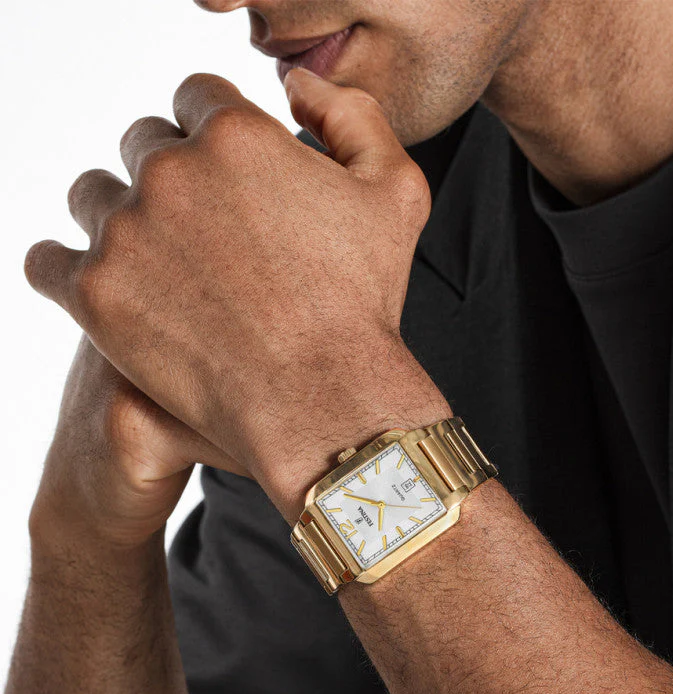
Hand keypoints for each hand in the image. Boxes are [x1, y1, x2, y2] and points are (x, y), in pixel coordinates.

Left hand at [25, 69, 443, 519]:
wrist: (323, 398)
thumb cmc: (361, 304)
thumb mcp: (395, 192)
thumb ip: (353, 116)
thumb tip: (296, 87)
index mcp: (235, 136)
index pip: (198, 100)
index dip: (217, 138)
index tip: (231, 178)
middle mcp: (171, 173)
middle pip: (145, 145)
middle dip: (174, 177)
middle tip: (207, 233)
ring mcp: (125, 234)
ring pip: (95, 198)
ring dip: (123, 219)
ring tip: (166, 267)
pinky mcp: (93, 294)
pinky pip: (48, 260)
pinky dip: (73, 269)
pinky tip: (115, 288)